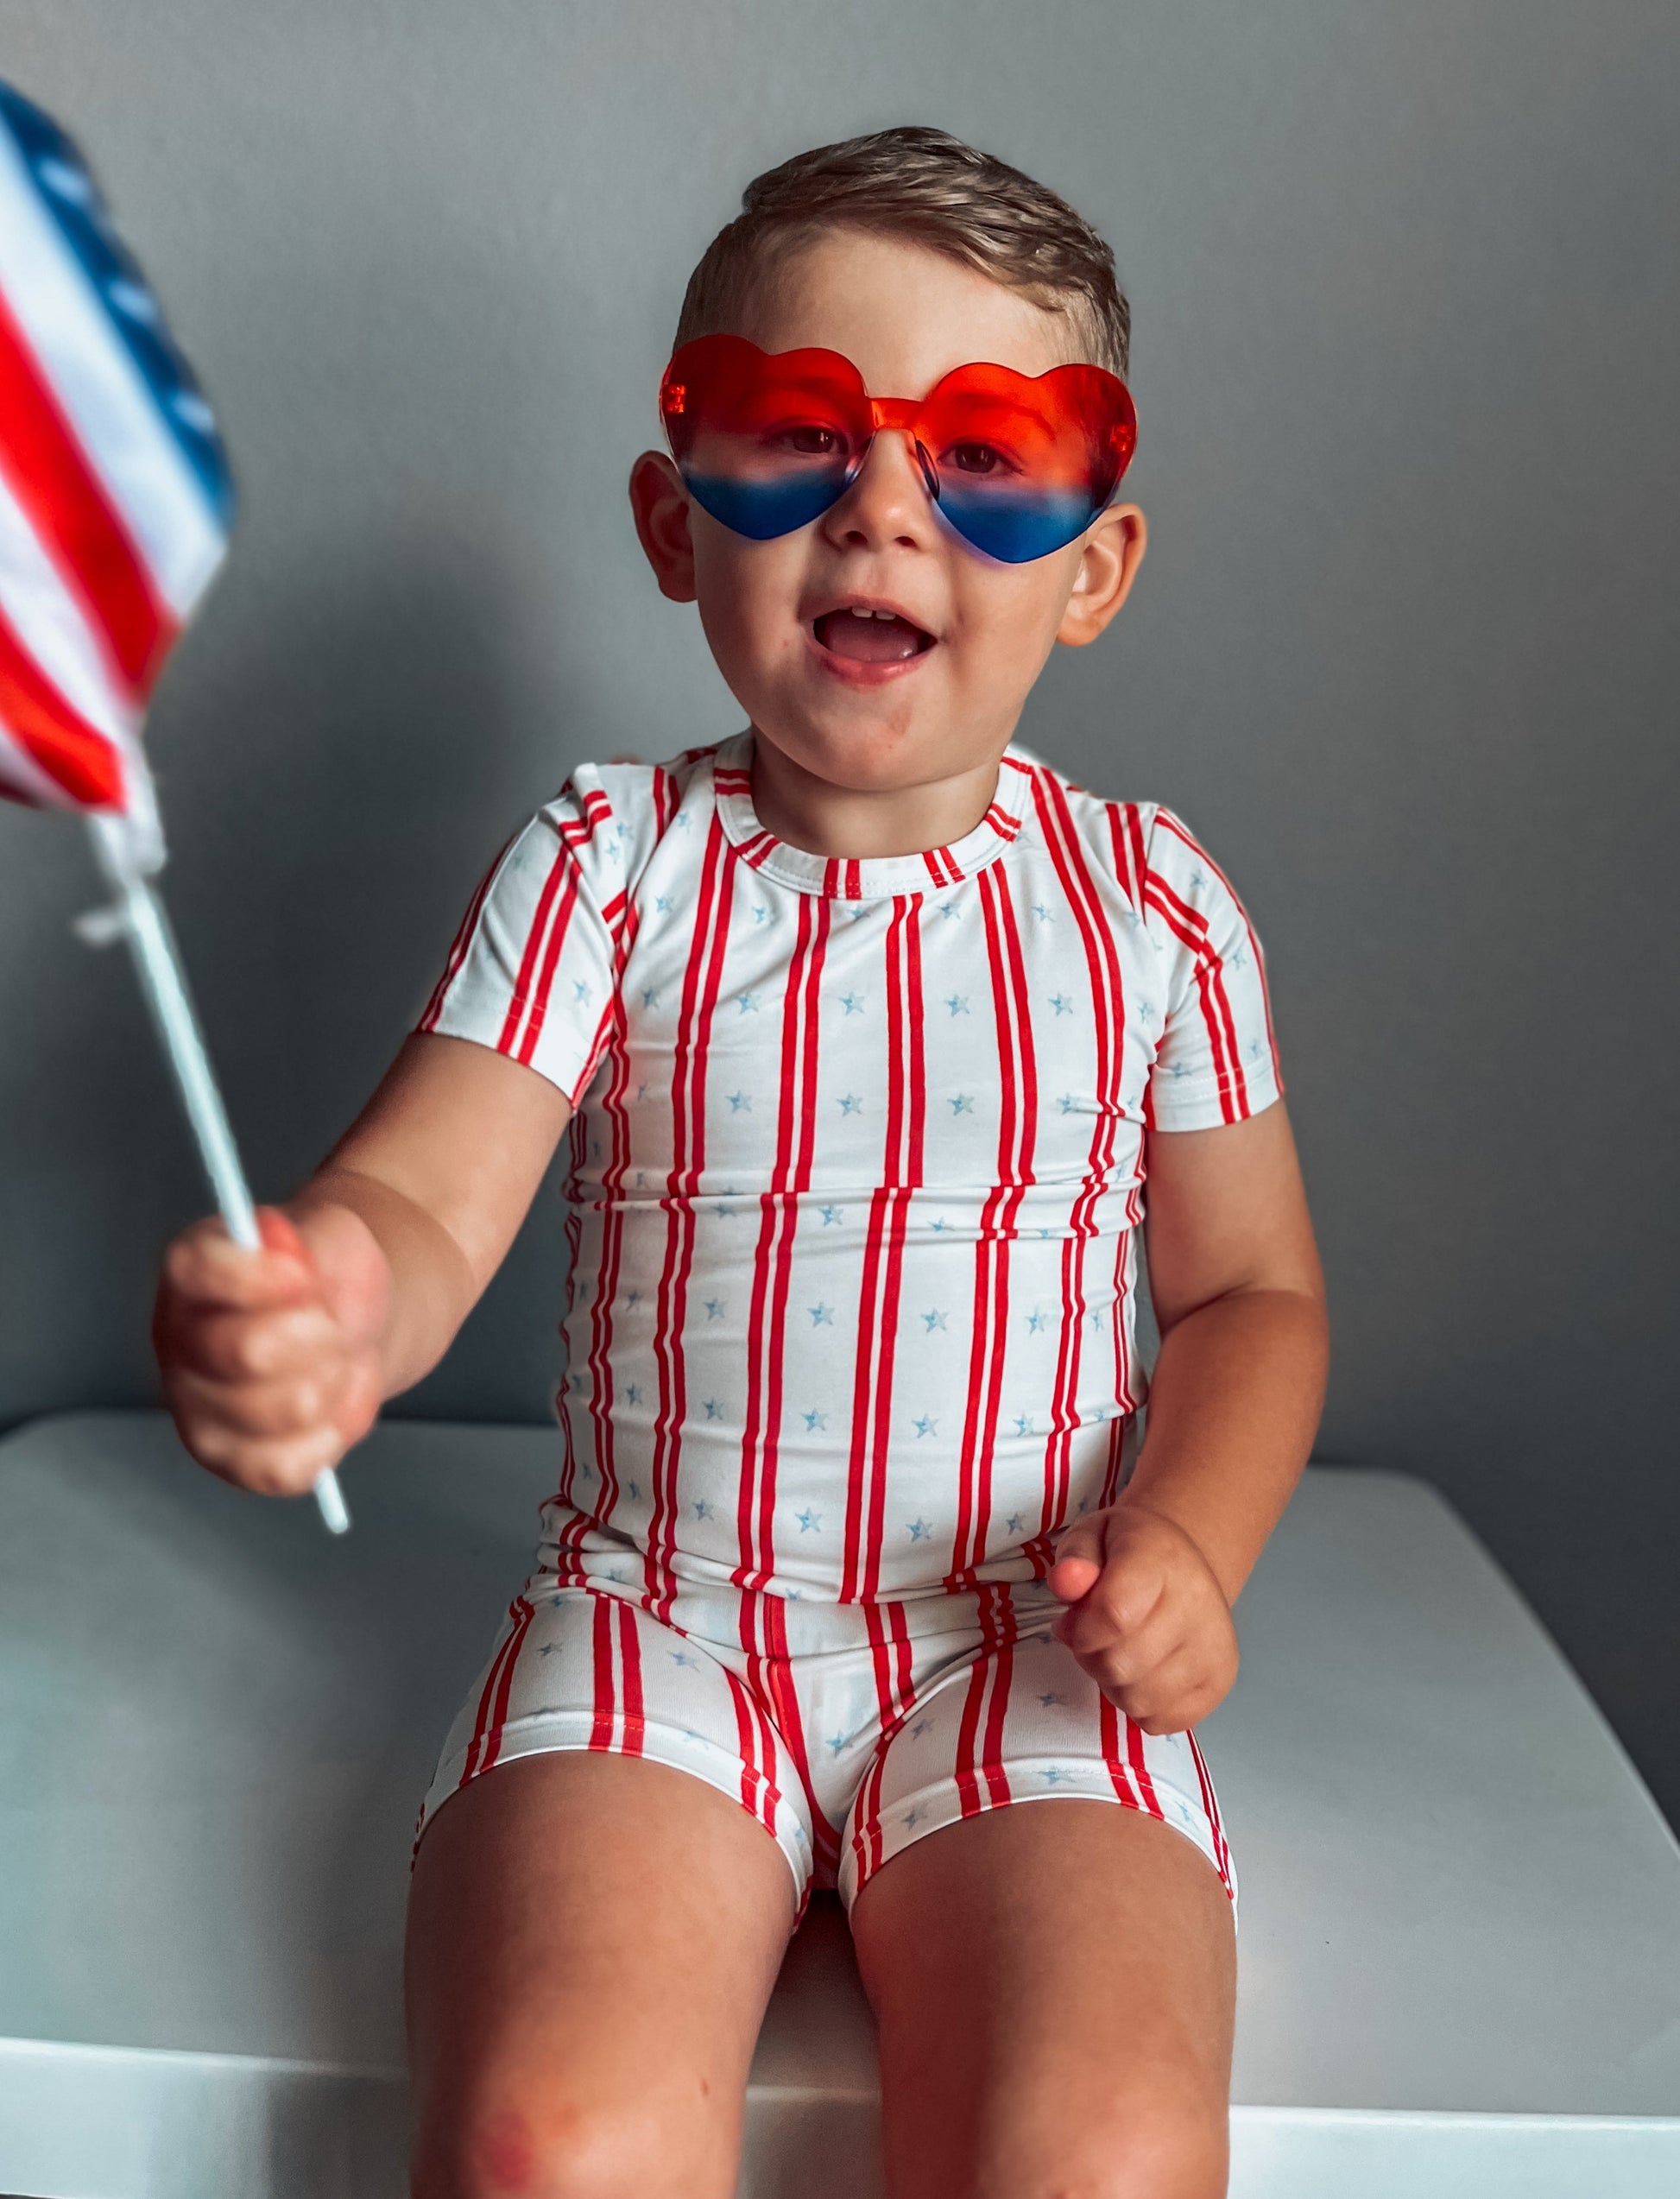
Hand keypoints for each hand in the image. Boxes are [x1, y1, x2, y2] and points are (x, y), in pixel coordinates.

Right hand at [153, 1203, 389, 1497]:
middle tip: (332, 1324)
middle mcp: (177, 1341)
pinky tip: (328, 1403)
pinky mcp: (229, 1462)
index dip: (260, 1278)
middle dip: (320, 1336)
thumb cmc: (328, 1277)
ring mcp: (195, 1408)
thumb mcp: (330, 1234)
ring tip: (334, 1361)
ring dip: (335, 1382)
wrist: (349, 1324)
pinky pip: (290, 1465)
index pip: (202, 1271)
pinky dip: (331, 1434)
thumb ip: (310, 1240)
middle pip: (250, 1352)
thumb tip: (288, 1260)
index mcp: (191, 1272)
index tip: (303, 1275)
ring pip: (287, 1410)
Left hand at [1046, 1500, 1238, 1734]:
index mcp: (1163, 1560)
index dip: (1081, 1630)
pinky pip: (1160, 1721)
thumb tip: (1066, 1583)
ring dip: (1114, 1685)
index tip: (1074, 1622)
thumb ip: (1075, 1558)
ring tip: (1120, 1652)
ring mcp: (1214, 1649)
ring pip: (1137, 1700)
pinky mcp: (1219, 1684)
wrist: (1186, 1566)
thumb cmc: (1130, 1553)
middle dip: (1092, 1657)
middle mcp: (1199, 1605)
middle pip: (1121, 1664)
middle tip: (1096, 1637)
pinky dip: (1140, 1706)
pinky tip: (1144, 1673)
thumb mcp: (1093, 1536)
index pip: (1114, 1615)